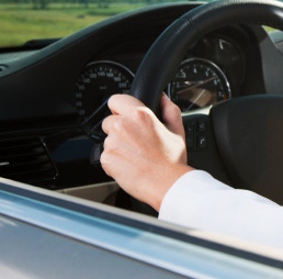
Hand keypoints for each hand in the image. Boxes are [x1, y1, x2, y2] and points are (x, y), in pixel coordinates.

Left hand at [100, 93, 192, 210]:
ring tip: (134, 156)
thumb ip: (169, 110)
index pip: (115, 100)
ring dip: (116, 146)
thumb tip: (162, 99)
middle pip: (109, 121)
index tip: (124, 117)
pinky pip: (105, 156)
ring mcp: (112, 142)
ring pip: (107, 140)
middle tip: (134, 142)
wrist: (166, 183)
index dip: (120, 109)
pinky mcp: (106, 158)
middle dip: (118, 130)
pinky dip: (114, 161)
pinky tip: (129, 165)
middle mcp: (123, 126)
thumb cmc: (172, 160)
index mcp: (140, 115)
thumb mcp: (177, 130)